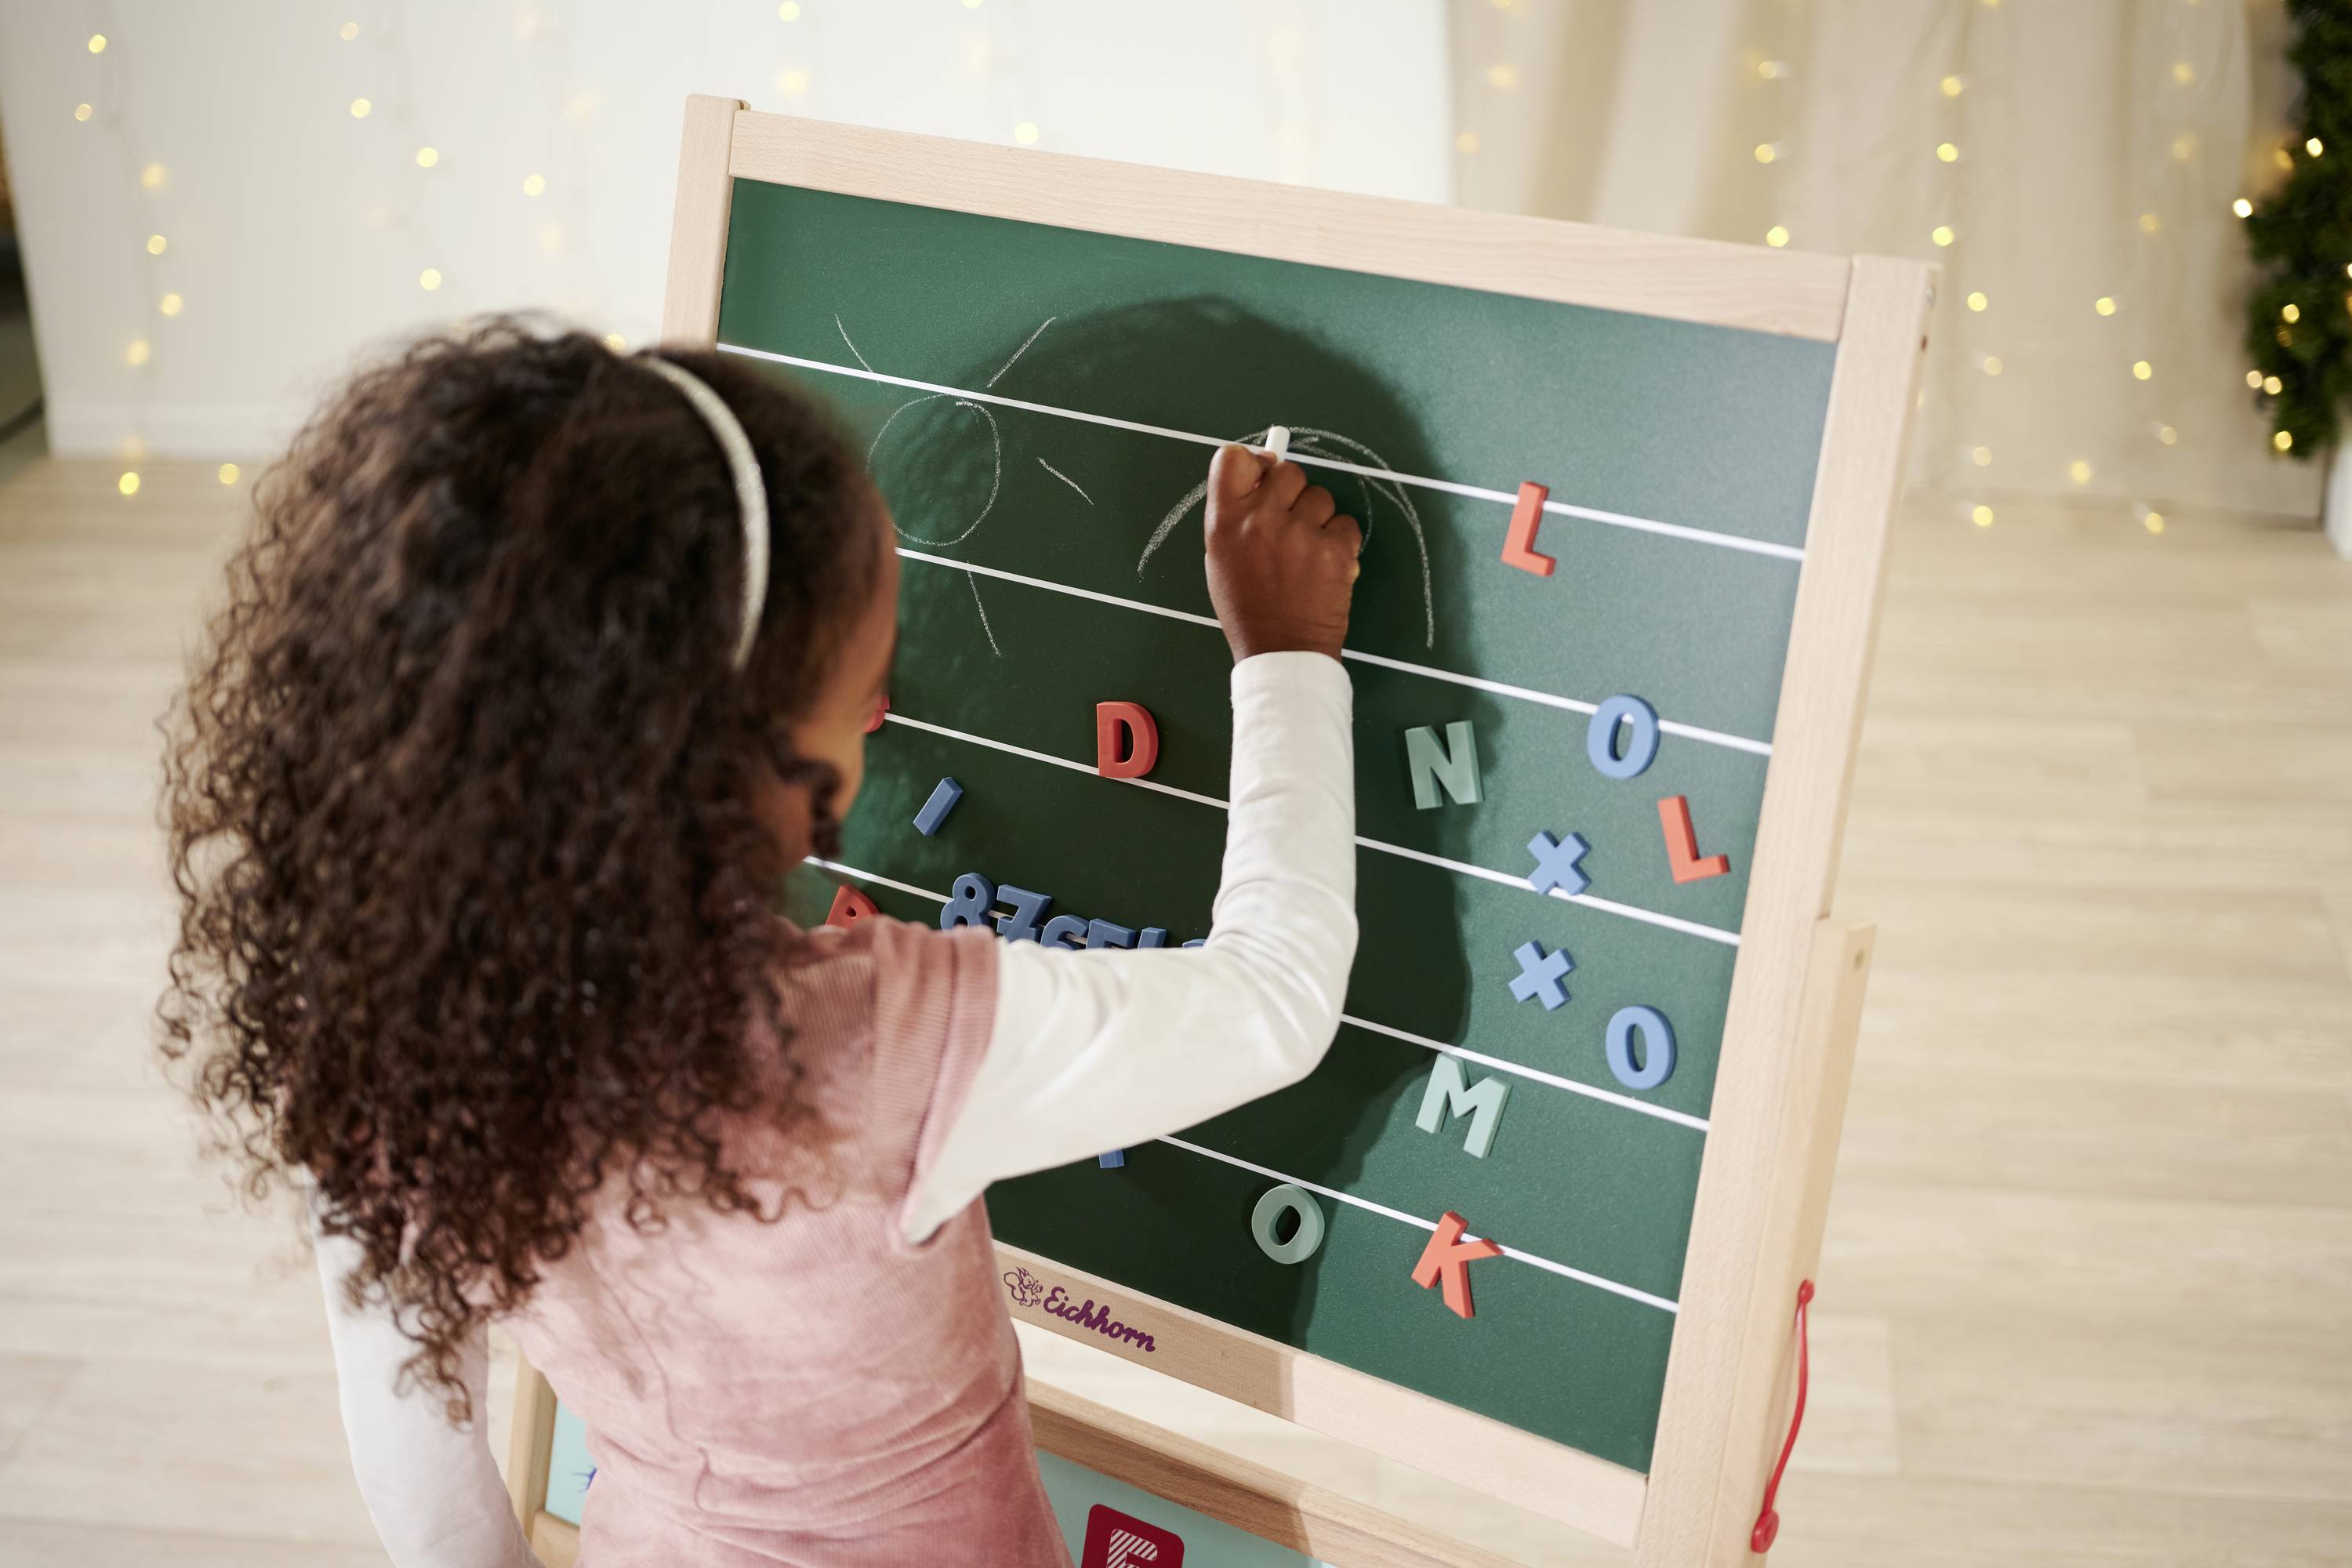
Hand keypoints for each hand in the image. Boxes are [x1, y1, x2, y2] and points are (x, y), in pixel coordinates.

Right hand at [1203, 443, 1361, 662]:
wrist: (1281, 652)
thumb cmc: (1248, 607)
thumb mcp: (1221, 558)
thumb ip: (1237, 515)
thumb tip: (1264, 472)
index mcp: (1224, 522)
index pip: (1232, 458)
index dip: (1253, 463)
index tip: (1264, 477)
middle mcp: (1261, 520)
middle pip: (1287, 471)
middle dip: (1292, 492)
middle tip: (1289, 525)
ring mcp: (1300, 533)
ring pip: (1320, 496)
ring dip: (1317, 518)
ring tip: (1305, 554)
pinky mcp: (1335, 549)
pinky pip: (1345, 523)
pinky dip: (1339, 541)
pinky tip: (1324, 566)